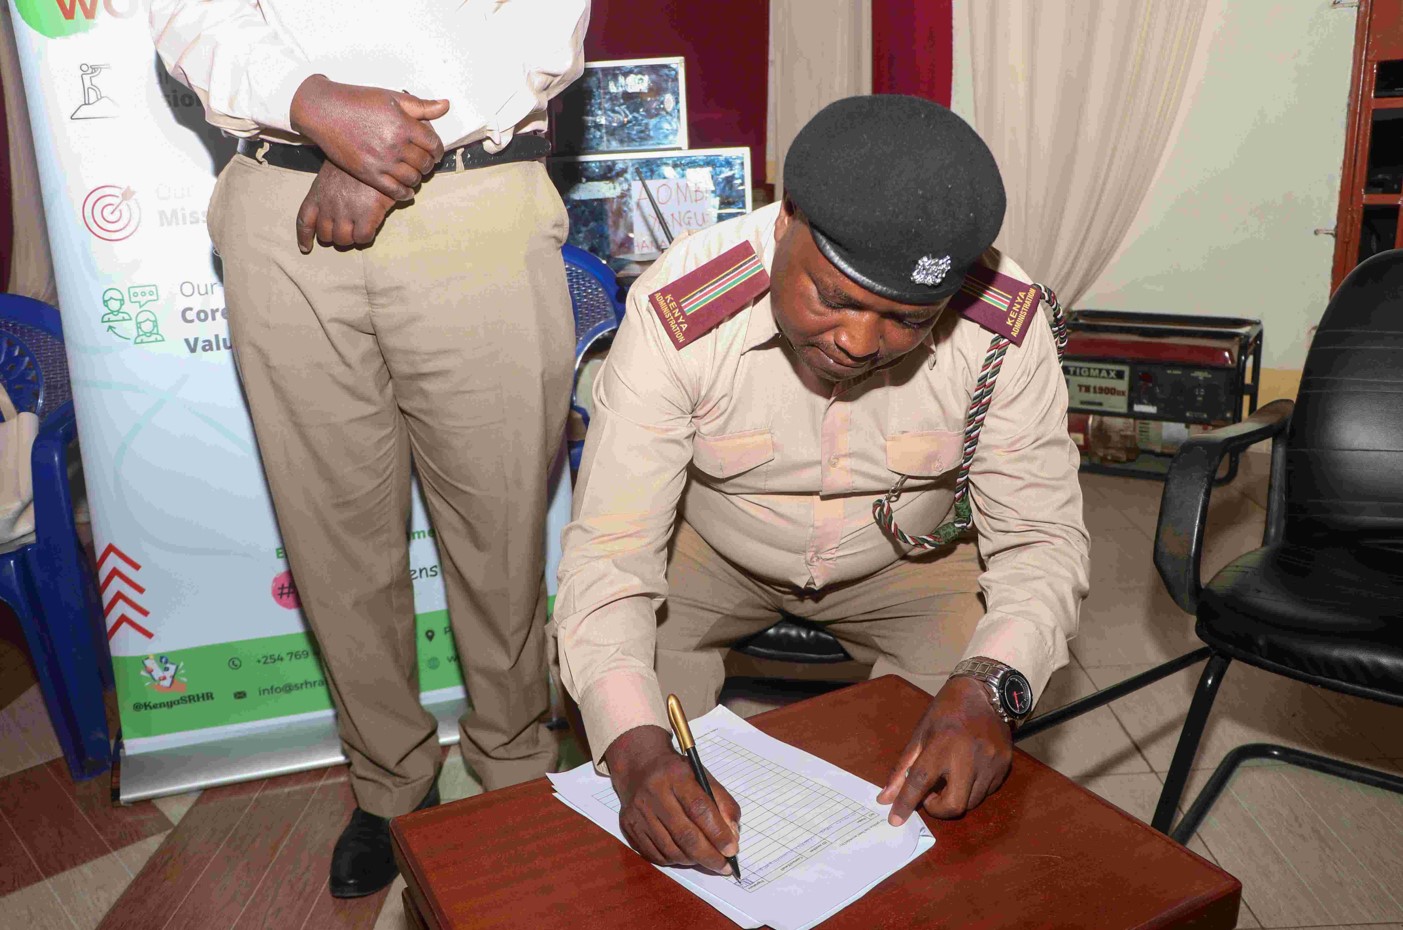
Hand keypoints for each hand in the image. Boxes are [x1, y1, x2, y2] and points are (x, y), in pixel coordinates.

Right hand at [290, 74, 447, 201]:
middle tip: (425, 163)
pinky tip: (407, 190)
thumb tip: (446, 106)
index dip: (437, 150)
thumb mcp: (392, 97)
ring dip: (418, 178)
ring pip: (412, 178)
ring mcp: (382, 162)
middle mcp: (396, 145)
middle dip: (428, 164)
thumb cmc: (358, 101)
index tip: (434, 151)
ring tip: (415, 174)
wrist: (324, 111)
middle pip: (425, 162)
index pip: (434, 144)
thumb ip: (421, 106)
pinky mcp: (369, 174)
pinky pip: (395, 191)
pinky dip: (405, 193)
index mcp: (404, 125)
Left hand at [296, 160, 395, 252]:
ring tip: (359, 228)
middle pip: (325, 235)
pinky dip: (366, 237)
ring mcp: (346, 212)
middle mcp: (328, 206)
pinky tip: (371, 227)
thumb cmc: (356, 161)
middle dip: (335, 236)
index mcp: (318, 194)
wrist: (376, 153)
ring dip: (351, 238)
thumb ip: (328, 191)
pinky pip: (362, 239)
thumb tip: (330, 207)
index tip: (306, 248)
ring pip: (343, 240)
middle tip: (347, 230)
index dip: (304, 237)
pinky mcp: (366, 216)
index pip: (305, 221)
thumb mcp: (333, 172)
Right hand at [604, 725, 740, 873]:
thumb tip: (732, 836)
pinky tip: (685, 856)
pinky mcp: (629, 826)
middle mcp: (654, 793)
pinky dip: (675, 861)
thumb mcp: (703, 776)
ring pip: (670, 849)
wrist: (639, 766)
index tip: (732, 850)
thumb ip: (722, 803)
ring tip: (706, 860)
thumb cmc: (677, 773)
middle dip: (709, 856)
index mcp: (676, 776)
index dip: (718, 833)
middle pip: (685, 834)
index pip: (700, 809)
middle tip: (724, 867)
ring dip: (693, 860)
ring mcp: (639, 812)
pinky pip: (655, 855)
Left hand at [877, 676, 1013, 823]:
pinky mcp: (1004, 766)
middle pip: (954, 805)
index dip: (906, 804)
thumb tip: (886, 798)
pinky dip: (972, 790)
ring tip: (949, 780)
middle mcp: (969, 756)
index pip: (920, 782)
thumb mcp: (920, 734)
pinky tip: (967, 773)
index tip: (896, 820)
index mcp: (942, 744)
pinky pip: (986, 792)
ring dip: (955, 799)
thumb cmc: (946, 712)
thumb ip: (903, 768)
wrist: (984, 693)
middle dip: (938, 809)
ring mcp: (990, 763)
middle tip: (931, 797)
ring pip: (971, 802)